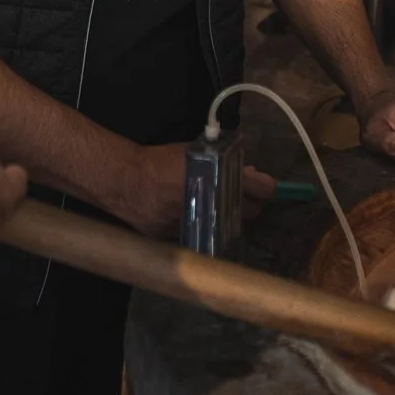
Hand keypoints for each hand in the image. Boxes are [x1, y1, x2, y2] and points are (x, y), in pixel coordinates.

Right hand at [109, 144, 279, 239]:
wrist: (129, 183)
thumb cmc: (162, 162)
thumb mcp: (197, 154)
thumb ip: (224, 162)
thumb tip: (249, 172)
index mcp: (224, 179)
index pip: (265, 190)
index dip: (265, 187)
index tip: (261, 185)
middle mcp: (220, 205)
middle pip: (253, 212)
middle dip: (248, 203)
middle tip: (236, 194)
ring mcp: (207, 226)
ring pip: (231, 226)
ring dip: (228, 217)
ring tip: (214, 206)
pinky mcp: (192, 240)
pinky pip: (209, 235)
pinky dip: (207, 227)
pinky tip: (195, 217)